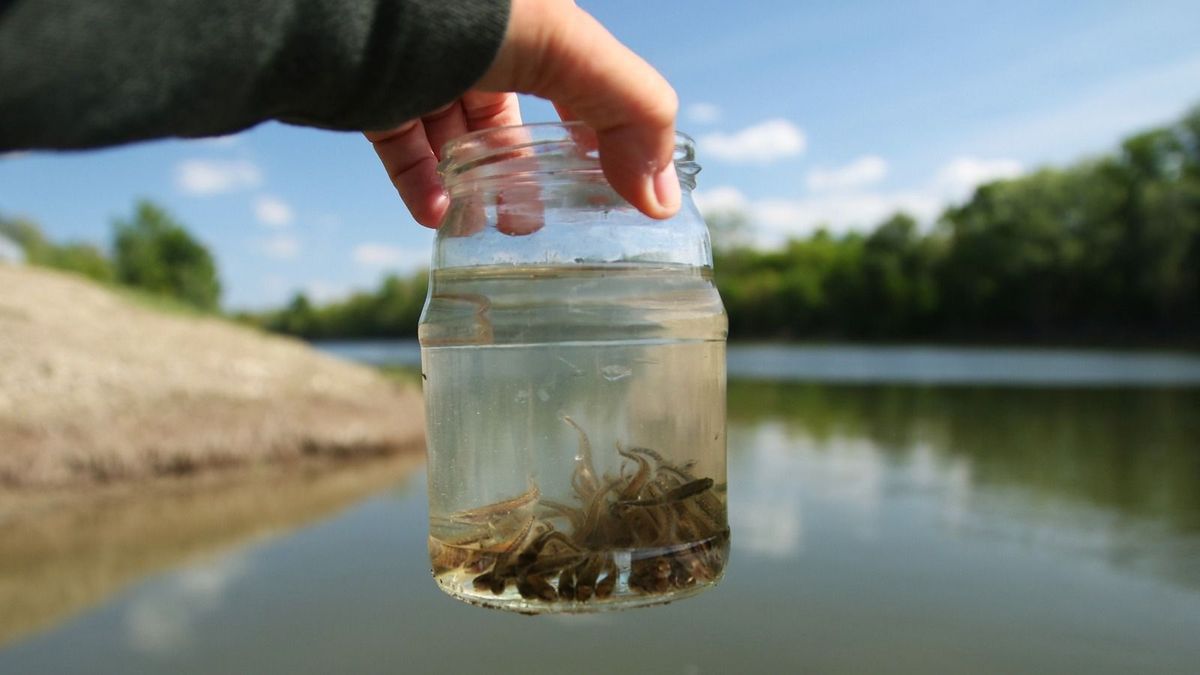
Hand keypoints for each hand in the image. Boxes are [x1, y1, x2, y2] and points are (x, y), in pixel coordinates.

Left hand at [365, 0, 679, 227]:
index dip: (600, 131)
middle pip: (514, 114)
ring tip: (494, 226)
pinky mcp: (373, 90)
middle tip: (542, 220)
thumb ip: (632, 115)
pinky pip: (403, 144)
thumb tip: (662, 201)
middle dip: (529, 172)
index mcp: (534, 20)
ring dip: (478, 185)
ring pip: (457, 135)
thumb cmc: (469, 10)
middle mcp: (479, 39)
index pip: (580, 79)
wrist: (355, 6)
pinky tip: (437, 215)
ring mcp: (424, 65)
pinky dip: (421, 183)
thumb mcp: (571, 51)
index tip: (610, 188)